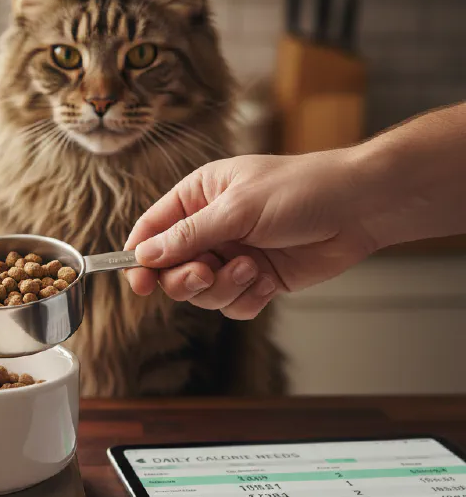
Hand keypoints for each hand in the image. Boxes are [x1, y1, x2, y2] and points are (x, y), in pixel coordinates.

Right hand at [124, 149, 377, 318]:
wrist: (358, 209)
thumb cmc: (299, 191)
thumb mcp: (237, 209)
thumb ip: (188, 236)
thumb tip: (143, 256)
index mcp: (198, 197)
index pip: (153, 230)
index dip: (140, 257)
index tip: (138, 282)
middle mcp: (210, 228)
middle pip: (172, 269)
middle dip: (186, 278)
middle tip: (205, 274)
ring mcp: (233, 255)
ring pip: (202, 292)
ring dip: (224, 288)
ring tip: (252, 269)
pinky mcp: (257, 280)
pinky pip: (232, 305)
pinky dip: (246, 299)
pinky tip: (267, 282)